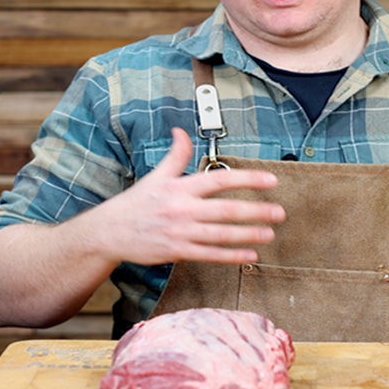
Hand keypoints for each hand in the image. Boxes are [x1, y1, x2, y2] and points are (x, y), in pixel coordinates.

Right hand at [67, 127, 284, 265]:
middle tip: (279, 212)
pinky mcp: (177, 252)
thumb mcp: (156, 175)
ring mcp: (180, 232)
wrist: (109, 232)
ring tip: (270, 233)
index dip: (248, 179)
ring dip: (248, 234)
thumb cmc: (136, 203)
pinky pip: (210, 255)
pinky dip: (231, 256)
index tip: (271, 180)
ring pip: (221, 234)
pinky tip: (250, 255)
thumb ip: (176, 155)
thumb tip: (180, 131)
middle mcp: (182, 209)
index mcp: (180, 187)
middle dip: (256, 211)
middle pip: (226, 209)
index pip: (220, 180)